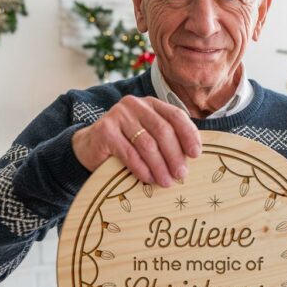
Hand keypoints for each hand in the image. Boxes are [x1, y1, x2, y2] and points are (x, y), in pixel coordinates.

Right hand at [71, 95, 201, 185]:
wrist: (89, 146)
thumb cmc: (126, 143)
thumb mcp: (148, 136)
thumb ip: (167, 139)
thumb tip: (194, 156)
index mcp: (151, 104)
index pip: (176, 115)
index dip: (188, 134)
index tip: (196, 154)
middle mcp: (135, 105)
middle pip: (163, 130)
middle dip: (175, 154)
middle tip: (182, 174)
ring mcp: (118, 115)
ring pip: (147, 143)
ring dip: (159, 165)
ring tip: (166, 182)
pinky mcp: (105, 130)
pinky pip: (129, 153)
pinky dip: (141, 168)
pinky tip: (148, 179)